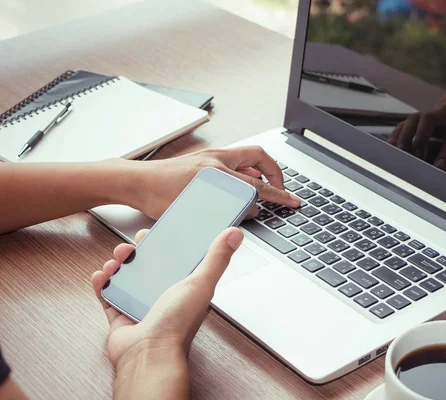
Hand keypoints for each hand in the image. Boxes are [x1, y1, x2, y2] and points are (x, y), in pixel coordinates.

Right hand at [91, 228, 242, 398]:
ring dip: (118, 265)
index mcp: (185, 287)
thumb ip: (216, 257)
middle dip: (137, 252)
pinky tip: (101, 275)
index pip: (176, 259)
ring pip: (127, 278)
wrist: (148, 354)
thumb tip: (234, 234)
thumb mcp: (201, 283)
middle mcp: (164, 296)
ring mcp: (141, 306)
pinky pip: (109, 295)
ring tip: (115, 260)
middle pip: (148, 266)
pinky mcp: (122, 316)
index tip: (157, 232)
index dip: (166, 244)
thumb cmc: (177, 324)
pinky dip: (103, 284)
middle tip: (130, 246)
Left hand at [129, 146, 299, 219]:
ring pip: (246, 158)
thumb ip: (229, 210)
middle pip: (259, 156)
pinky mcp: (203, 159)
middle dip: (274, 172)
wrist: (136, 182)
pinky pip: (232, 162)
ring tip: (259, 190)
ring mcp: (210, 156)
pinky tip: (237, 188)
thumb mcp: (197, 210)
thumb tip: (251, 210)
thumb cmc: (157, 196)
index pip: (259, 185)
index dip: (280, 195)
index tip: (292, 201)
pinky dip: (242, 172)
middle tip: (278, 189)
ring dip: (257, 172)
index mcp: (218, 172)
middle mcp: (216, 159)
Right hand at [388, 104, 445, 169]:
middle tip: (418, 156)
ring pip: (413, 120)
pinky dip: (396, 135)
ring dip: (405, 136)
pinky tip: (391, 146)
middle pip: (429, 119)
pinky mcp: (415, 119)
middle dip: (422, 137)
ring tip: (400, 152)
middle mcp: (442, 113)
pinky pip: (403, 124)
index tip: (439, 167)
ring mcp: (426, 114)